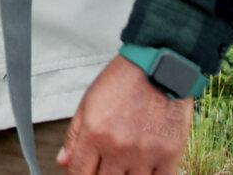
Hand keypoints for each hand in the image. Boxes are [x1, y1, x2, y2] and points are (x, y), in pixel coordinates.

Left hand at [56, 54, 193, 174]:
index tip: (83, 172)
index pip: (79, 172)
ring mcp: (144, 154)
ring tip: (124, 165)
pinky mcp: (169, 155)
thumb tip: (63, 162)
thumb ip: (74, 135)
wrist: (160, 67)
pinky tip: (144, 169)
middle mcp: (118, 148)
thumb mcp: (89, 102)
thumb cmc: (123, 82)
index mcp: (94, 134)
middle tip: (106, 166)